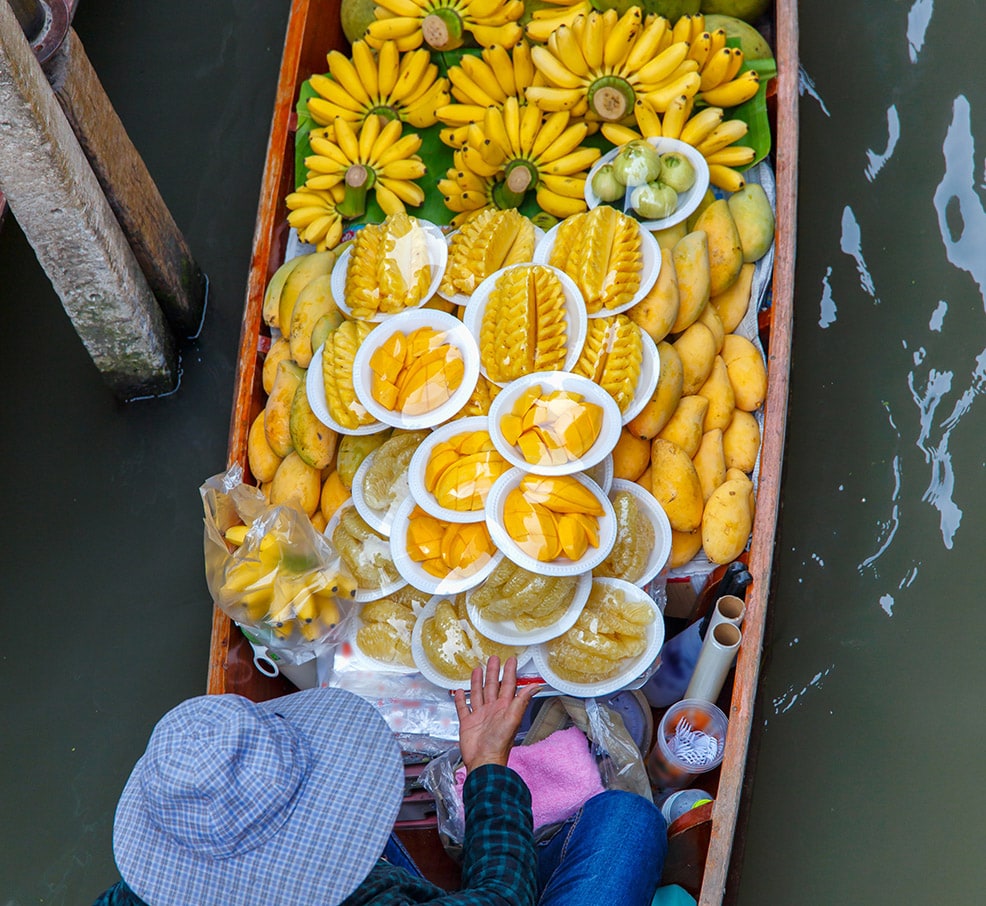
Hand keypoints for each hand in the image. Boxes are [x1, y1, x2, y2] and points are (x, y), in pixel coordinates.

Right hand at [453, 656, 540, 771]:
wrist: (483, 761)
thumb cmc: (499, 743)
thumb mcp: (513, 718)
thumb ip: (522, 700)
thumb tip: (536, 686)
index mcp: (504, 707)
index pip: (508, 684)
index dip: (510, 672)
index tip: (511, 660)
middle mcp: (492, 709)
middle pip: (492, 686)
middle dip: (493, 672)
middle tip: (493, 658)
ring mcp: (480, 715)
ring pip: (478, 693)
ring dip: (477, 682)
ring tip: (477, 669)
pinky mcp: (468, 723)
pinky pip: (463, 708)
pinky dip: (461, 699)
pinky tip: (459, 692)